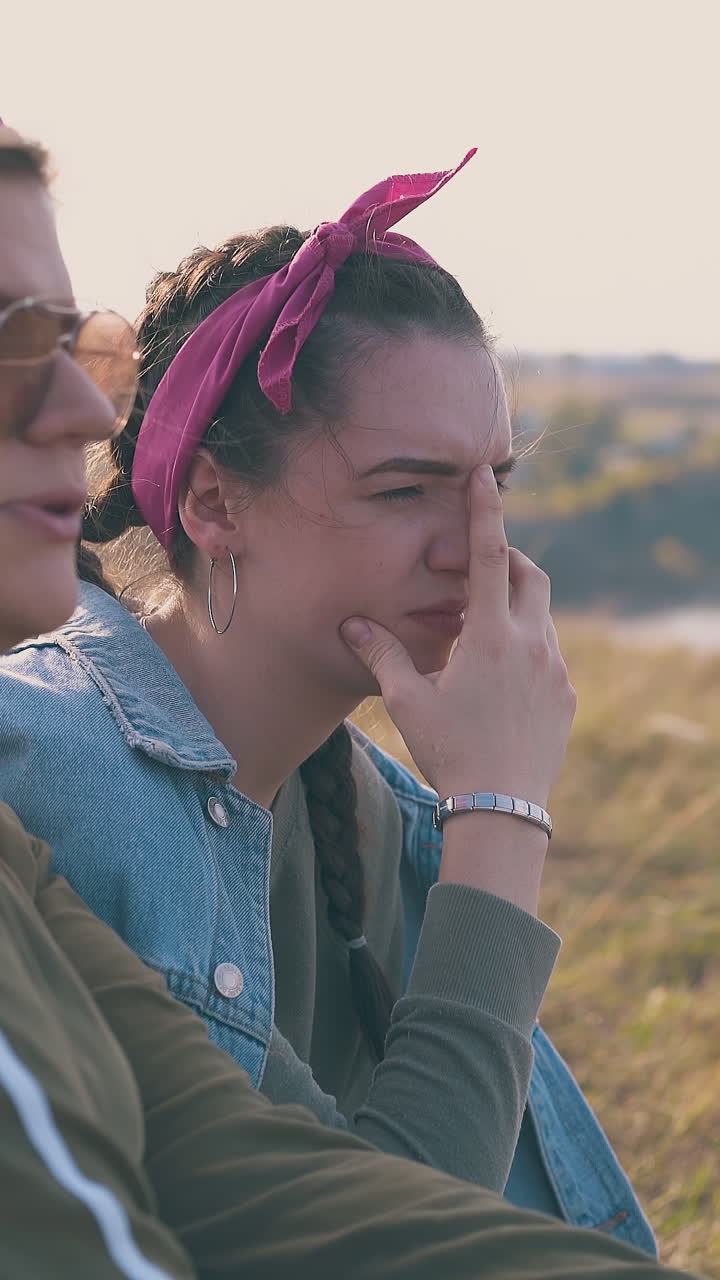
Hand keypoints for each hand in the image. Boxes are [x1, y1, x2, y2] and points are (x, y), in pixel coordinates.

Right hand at [341, 465, 575, 808]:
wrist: (502, 808)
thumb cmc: (450, 752)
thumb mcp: (409, 701)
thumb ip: (383, 653)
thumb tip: (352, 623)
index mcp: (492, 636)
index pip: (490, 555)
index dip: (485, 511)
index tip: (483, 474)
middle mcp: (532, 643)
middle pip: (529, 574)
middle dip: (504, 559)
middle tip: (469, 572)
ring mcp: (556, 669)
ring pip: (539, 616)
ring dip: (511, 610)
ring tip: (475, 636)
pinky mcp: (567, 694)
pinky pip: (549, 653)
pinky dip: (525, 647)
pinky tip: (497, 679)